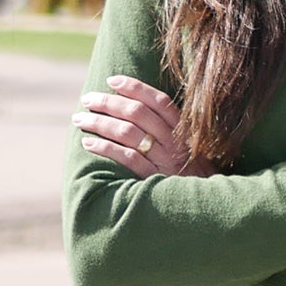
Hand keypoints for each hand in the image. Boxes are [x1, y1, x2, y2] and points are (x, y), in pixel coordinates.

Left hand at [74, 77, 198, 177]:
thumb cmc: (192, 173)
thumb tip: (135, 108)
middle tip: (87, 99)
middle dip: (109, 102)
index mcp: (183, 130)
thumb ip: (169, 130)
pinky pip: (127, 159)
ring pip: (128, 133)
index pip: (158, 101)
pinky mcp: (154, 179)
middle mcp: (174, 142)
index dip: (134, 87)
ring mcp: (164, 161)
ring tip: (80, 119)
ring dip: (100, 123)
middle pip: (138, 113)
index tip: (111, 80)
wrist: (205, 205)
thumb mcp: (190, 147)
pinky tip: (88, 143)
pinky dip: (105, 148)